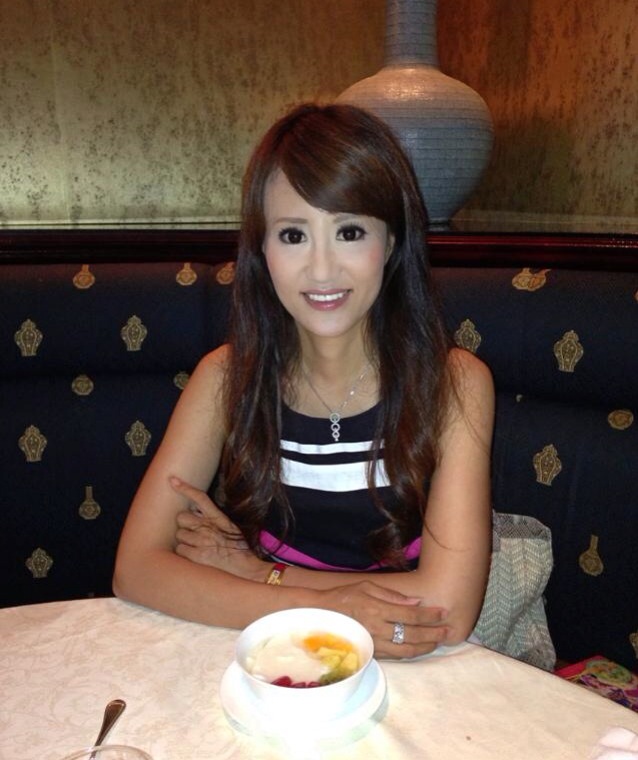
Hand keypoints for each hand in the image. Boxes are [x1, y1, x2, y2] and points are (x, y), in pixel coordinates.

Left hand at [170, 476, 265, 579]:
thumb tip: (195, 511)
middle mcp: (208, 527)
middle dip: (184, 525)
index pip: (199, 498)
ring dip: (184, 540)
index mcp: (218, 517)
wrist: (247, 568)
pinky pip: (180, 549)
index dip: (185, 488)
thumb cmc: (238, 548)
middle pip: (181, 517)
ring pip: (179, 535)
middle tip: (193, 532)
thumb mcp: (230, 526)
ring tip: (197, 546)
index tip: (172, 480)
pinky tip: (195, 555)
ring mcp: (202, 541)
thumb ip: (213, 518)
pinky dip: (184, 552)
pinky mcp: (197, 555)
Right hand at [319, 580, 448, 659]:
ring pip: (407, 650)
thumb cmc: (345, 596)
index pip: (412, 615)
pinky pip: (396, 656)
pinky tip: (419, 647)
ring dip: (425, 647)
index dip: (430, 615)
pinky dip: (411, 653)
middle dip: (434, 633)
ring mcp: (374, 643)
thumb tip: (415, 602)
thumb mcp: (367, 586)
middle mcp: (378, 628)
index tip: (444, 613)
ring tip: (437, 642)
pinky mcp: (371, 653)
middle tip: (448, 631)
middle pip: (413, 634)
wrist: (321, 614)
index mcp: (378, 609)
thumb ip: (392, 595)